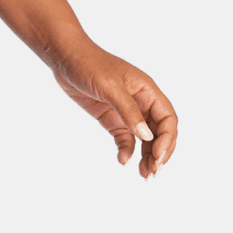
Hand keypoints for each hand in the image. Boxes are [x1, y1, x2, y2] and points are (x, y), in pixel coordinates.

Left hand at [50, 40, 177, 178]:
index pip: (167, 118)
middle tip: (153, 174)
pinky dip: (127, 151)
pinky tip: (123, 161)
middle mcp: (142, 102)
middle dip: (159, 153)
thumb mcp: (110, 87)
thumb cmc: (89, 65)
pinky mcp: (111, 118)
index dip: (167, 139)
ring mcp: (127, 111)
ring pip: (144, 138)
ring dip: (146, 156)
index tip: (157, 157)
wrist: (65, 58)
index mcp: (148, 90)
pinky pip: (125, 138)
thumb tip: (146, 136)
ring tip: (144, 175)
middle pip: (159, 132)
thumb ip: (128, 111)